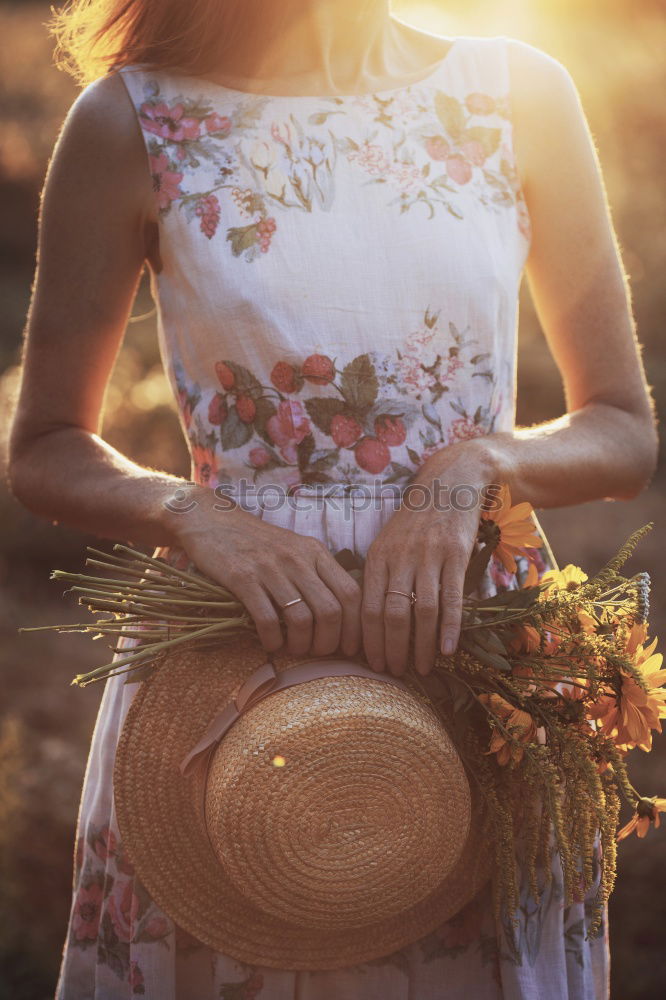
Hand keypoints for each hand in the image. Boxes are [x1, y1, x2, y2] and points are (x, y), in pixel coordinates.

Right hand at [163, 486, 361, 658]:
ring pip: (301, 619)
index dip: (355, 626)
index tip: (349, 646)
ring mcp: (270, 568)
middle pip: (330, 611)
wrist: (213, 521)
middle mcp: (297, 559)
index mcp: (315, 552)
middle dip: (329, 642)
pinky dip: (273, 640)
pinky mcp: (242, 578)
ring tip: (295, 650)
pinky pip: (266, 619)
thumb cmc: (258, 541)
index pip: (350, 593)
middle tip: (319, 653)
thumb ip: (317, 572)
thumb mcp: (296, 548)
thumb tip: (341, 611)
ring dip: (301, 644)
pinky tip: (271, 644)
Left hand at [360, 441, 494, 676]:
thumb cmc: (415, 522)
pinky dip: (449, 627)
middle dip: (393, 648)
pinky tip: (447, 649)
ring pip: (422, 610)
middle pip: (392, 614)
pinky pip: (452, 598)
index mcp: (377, 557)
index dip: (369, 640)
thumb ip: (379, 578)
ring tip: (422, 668)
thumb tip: (369, 623)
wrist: (448, 483)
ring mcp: (428, 556)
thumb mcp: (388, 543)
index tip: (373, 664)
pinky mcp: (456, 554)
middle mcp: (400, 557)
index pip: (366, 607)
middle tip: (396, 673)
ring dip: (421, 645)